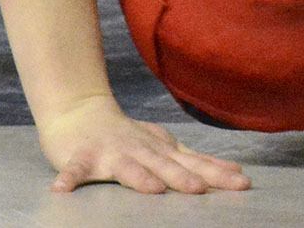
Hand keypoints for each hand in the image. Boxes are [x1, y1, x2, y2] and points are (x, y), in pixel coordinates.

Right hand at [39, 95, 251, 193]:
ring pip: (127, 166)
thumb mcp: (164, 145)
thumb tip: (234, 171)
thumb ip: (195, 160)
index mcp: (161, 150)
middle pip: (165, 165)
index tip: (241, 183)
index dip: (216, 172)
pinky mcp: (80, 157)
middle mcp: (140, 150)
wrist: (82, 111)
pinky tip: (62, 191)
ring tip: (153, 190)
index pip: (194, 162)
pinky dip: (69, 178)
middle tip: (201, 190)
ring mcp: (111, 152)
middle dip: (183, 177)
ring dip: (140, 177)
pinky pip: (74, 170)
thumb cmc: (129, 135)